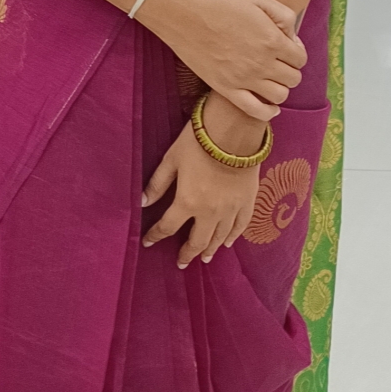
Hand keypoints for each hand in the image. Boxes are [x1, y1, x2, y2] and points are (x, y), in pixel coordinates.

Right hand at [140, 0, 304, 122]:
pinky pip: (256, 111)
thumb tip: (293, 36)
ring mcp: (244, 79)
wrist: (183, 14)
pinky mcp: (226, 89)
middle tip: (278, 61)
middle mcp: (262, 62)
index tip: (286, 46)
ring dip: (281, 88)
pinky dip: (268, 113)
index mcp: (272, 39)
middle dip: (290, 69)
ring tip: (271, 78)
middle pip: (293, 78)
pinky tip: (270, 106)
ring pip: (280, 96)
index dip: (296, 51)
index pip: (300, 58)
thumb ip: (283, 15)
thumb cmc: (218, 1)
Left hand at [142, 97, 264, 266]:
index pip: (167, 227)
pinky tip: (227, 243)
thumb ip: (157, 183)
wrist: (235, 129)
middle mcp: (210, 212)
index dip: (155, 236)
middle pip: (197, 241)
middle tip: (182, 262)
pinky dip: (233, 237)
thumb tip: (142, 202)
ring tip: (205, 258)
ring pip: (219, 237)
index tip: (148, 242)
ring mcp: (231, 208)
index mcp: (188, 202)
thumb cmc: (198, 141)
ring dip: (210, 250)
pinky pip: (240, 226)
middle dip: (187, 253)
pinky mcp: (248, 200)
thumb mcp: (171, 159)